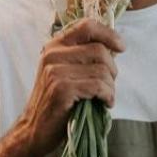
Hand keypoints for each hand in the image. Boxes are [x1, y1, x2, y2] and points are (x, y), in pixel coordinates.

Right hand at [14, 17, 124, 156]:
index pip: (87, 26)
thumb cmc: (57, 103)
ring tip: (105, 98)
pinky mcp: (61, 89)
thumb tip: (113, 48)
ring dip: (110, 87)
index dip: (108, 34)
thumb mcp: (64, 73)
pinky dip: (108, 96)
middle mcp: (53, 54)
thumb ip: (82, 57)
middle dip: (112, 70)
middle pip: (100, 50)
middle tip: (109, 86)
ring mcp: (55, 71)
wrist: (35, 130)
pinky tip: (104, 104)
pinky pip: (98, 86)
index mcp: (55, 46)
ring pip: (102, 70)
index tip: (121, 47)